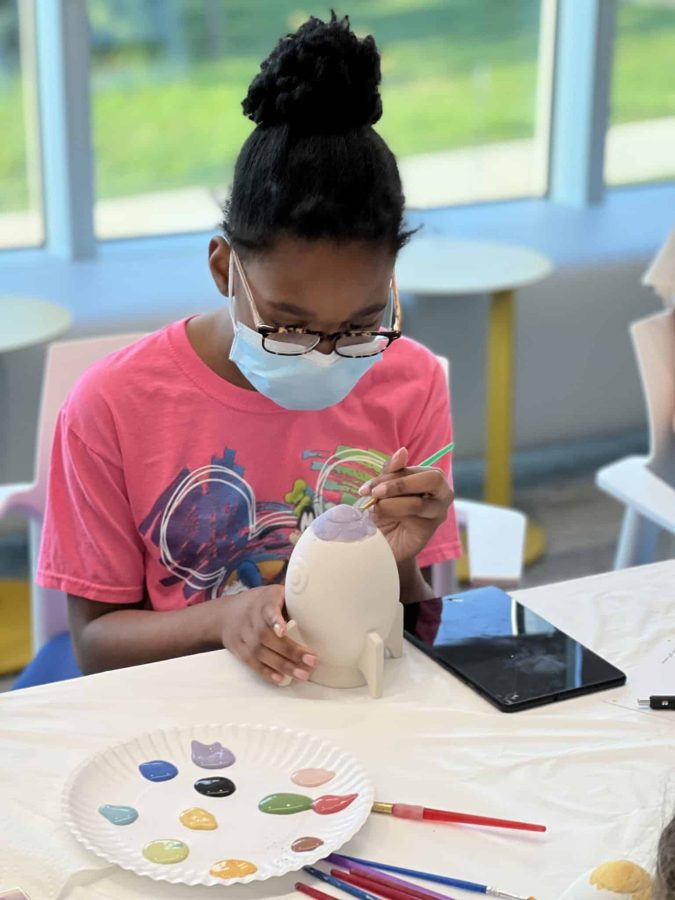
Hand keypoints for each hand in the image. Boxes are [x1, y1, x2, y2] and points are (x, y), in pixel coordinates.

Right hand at [219, 584, 317, 685]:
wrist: (226, 613)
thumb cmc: (262, 603)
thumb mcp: (276, 594)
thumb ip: (294, 599)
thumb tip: (324, 606)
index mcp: (264, 600)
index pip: (268, 609)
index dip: (274, 620)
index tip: (283, 631)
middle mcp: (251, 617)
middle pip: (267, 636)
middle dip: (290, 651)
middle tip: (312, 661)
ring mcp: (243, 634)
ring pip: (260, 652)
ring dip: (282, 665)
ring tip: (303, 674)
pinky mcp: (238, 649)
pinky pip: (251, 662)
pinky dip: (266, 672)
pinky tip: (281, 679)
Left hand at [359, 447, 453, 561]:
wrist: (383, 544)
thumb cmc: (386, 514)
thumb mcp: (385, 489)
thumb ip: (392, 471)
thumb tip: (402, 451)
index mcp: (431, 478)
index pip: (414, 470)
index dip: (389, 475)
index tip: (367, 488)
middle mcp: (441, 493)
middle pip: (432, 478)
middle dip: (400, 484)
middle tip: (376, 493)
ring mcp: (439, 512)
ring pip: (419, 501)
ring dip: (392, 503)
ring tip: (376, 508)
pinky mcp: (430, 529)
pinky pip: (414, 517)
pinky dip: (395, 514)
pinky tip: (384, 519)